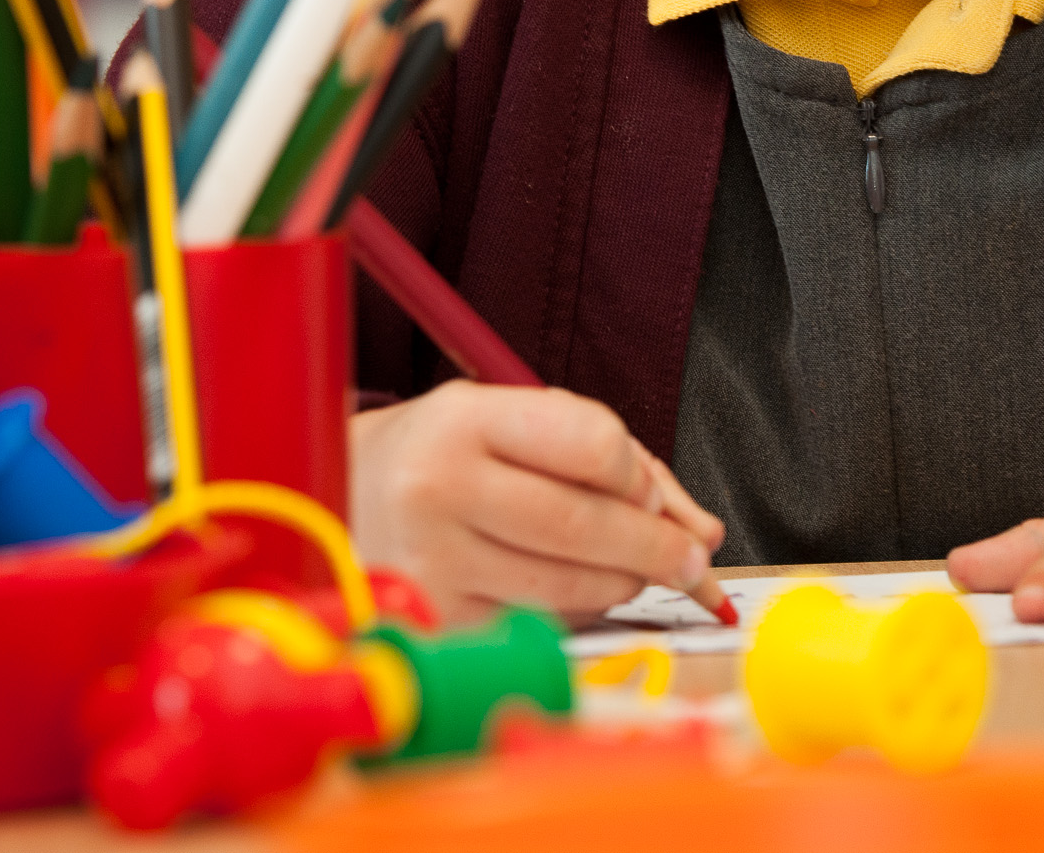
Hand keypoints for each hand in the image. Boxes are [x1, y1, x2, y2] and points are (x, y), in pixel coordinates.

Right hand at [350, 380, 725, 624]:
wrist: (339, 500)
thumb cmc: (450, 455)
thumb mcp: (519, 423)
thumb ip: (620, 464)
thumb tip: (704, 532)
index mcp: (465, 420)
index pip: (591, 444)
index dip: (637, 475)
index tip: (648, 494)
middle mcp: (439, 488)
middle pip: (586, 526)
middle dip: (659, 549)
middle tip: (691, 561)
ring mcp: (432, 562)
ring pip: (571, 585)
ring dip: (623, 583)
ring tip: (627, 567)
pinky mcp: (437, 620)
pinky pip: (541, 622)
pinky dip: (577, 610)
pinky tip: (571, 588)